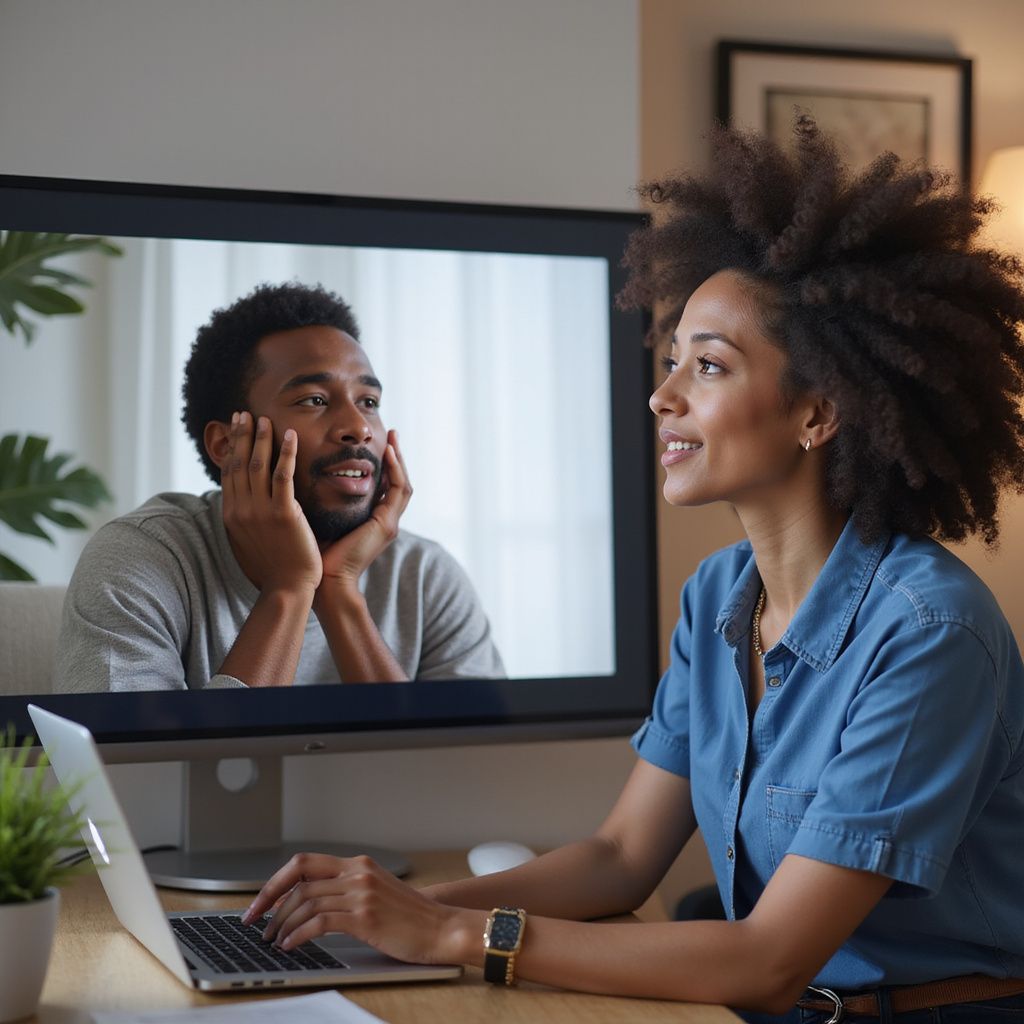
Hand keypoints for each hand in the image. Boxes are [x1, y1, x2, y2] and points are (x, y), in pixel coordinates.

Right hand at [222, 412, 321, 594]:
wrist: (287, 588)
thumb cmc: (272, 567)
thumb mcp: (249, 540)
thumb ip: (245, 518)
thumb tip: (242, 504)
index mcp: (232, 514)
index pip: (230, 472)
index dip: (232, 447)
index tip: (235, 427)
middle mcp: (241, 509)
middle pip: (239, 463)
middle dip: (242, 435)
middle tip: (245, 414)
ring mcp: (261, 511)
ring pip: (258, 465)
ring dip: (261, 438)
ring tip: (265, 419)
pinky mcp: (284, 514)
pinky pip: (283, 476)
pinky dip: (287, 453)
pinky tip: (291, 436)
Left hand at [242, 853, 475, 965]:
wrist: (442, 929)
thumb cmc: (411, 918)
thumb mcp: (376, 892)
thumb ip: (346, 890)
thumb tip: (304, 904)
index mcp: (358, 863)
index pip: (305, 862)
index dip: (276, 881)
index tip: (260, 901)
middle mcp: (357, 872)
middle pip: (298, 878)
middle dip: (269, 900)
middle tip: (254, 921)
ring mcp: (361, 893)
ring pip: (305, 901)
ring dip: (281, 923)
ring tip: (273, 940)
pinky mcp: (364, 916)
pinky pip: (318, 921)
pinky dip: (297, 934)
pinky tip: (291, 945)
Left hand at [317, 429, 412, 592]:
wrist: (324, 582)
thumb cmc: (315, 554)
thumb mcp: (322, 519)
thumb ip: (322, 500)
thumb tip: (303, 475)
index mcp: (371, 521)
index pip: (382, 486)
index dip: (382, 465)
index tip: (375, 444)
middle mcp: (384, 521)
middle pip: (397, 482)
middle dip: (396, 457)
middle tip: (391, 433)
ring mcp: (388, 523)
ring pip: (402, 484)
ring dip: (399, 459)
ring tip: (392, 437)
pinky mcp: (386, 524)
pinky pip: (397, 491)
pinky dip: (396, 470)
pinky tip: (388, 452)